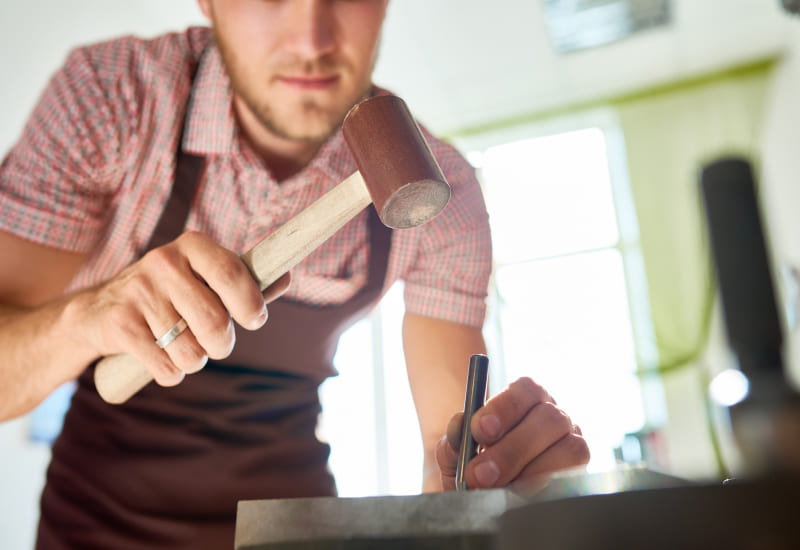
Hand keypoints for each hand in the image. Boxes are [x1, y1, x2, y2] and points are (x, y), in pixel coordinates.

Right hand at [69, 231, 289, 385]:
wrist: (99, 311)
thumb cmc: (170, 294)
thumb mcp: (204, 278)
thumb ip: (244, 281)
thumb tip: (286, 277)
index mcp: (191, 245)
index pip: (231, 273)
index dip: (251, 304)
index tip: (255, 320)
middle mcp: (163, 262)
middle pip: (215, 321)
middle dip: (223, 344)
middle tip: (218, 345)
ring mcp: (138, 292)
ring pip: (192, 351)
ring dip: (196, 361)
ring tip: (184, 348)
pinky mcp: (120, 324)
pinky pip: (167, 367)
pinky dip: (172, 373)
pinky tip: (163, 358)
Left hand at [435, 377, 589, 492]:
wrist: (485, 504)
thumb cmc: (474, 470)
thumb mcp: (457, 454)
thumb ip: (455, 438)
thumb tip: (459, 426)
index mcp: (526, 399)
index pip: (526, 389)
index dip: (505, 407)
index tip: (480, 430)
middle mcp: (556, 417)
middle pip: (549, 419)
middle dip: (512, 449)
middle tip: (479, 474)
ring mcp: (573, 444)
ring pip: (569, 448)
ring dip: (530, 472)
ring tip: (497, 491)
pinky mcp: (583, 475)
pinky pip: (574, 480)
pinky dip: (545, 490)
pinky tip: (519, 499)